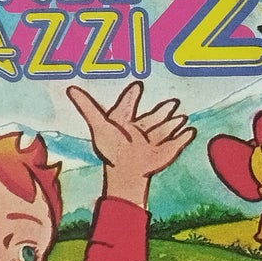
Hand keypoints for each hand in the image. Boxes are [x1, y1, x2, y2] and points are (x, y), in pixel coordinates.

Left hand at [69, 82, 193, 207]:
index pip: (128, 106)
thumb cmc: (112, 151)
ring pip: (165, 130)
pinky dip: (184, 137)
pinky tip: (190, 131)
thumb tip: (71, 89)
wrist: (128, 173)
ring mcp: (152, 142)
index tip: (137, 86)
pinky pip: (177, 143)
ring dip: (174, 123)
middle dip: (163, 112)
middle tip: (174, 102)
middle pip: (152, 120)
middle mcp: (138, 132)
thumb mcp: (100, 125)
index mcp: (123, 123)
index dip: (131, 96)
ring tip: (182, 117)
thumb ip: (87, 107)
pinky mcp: (166, 151)